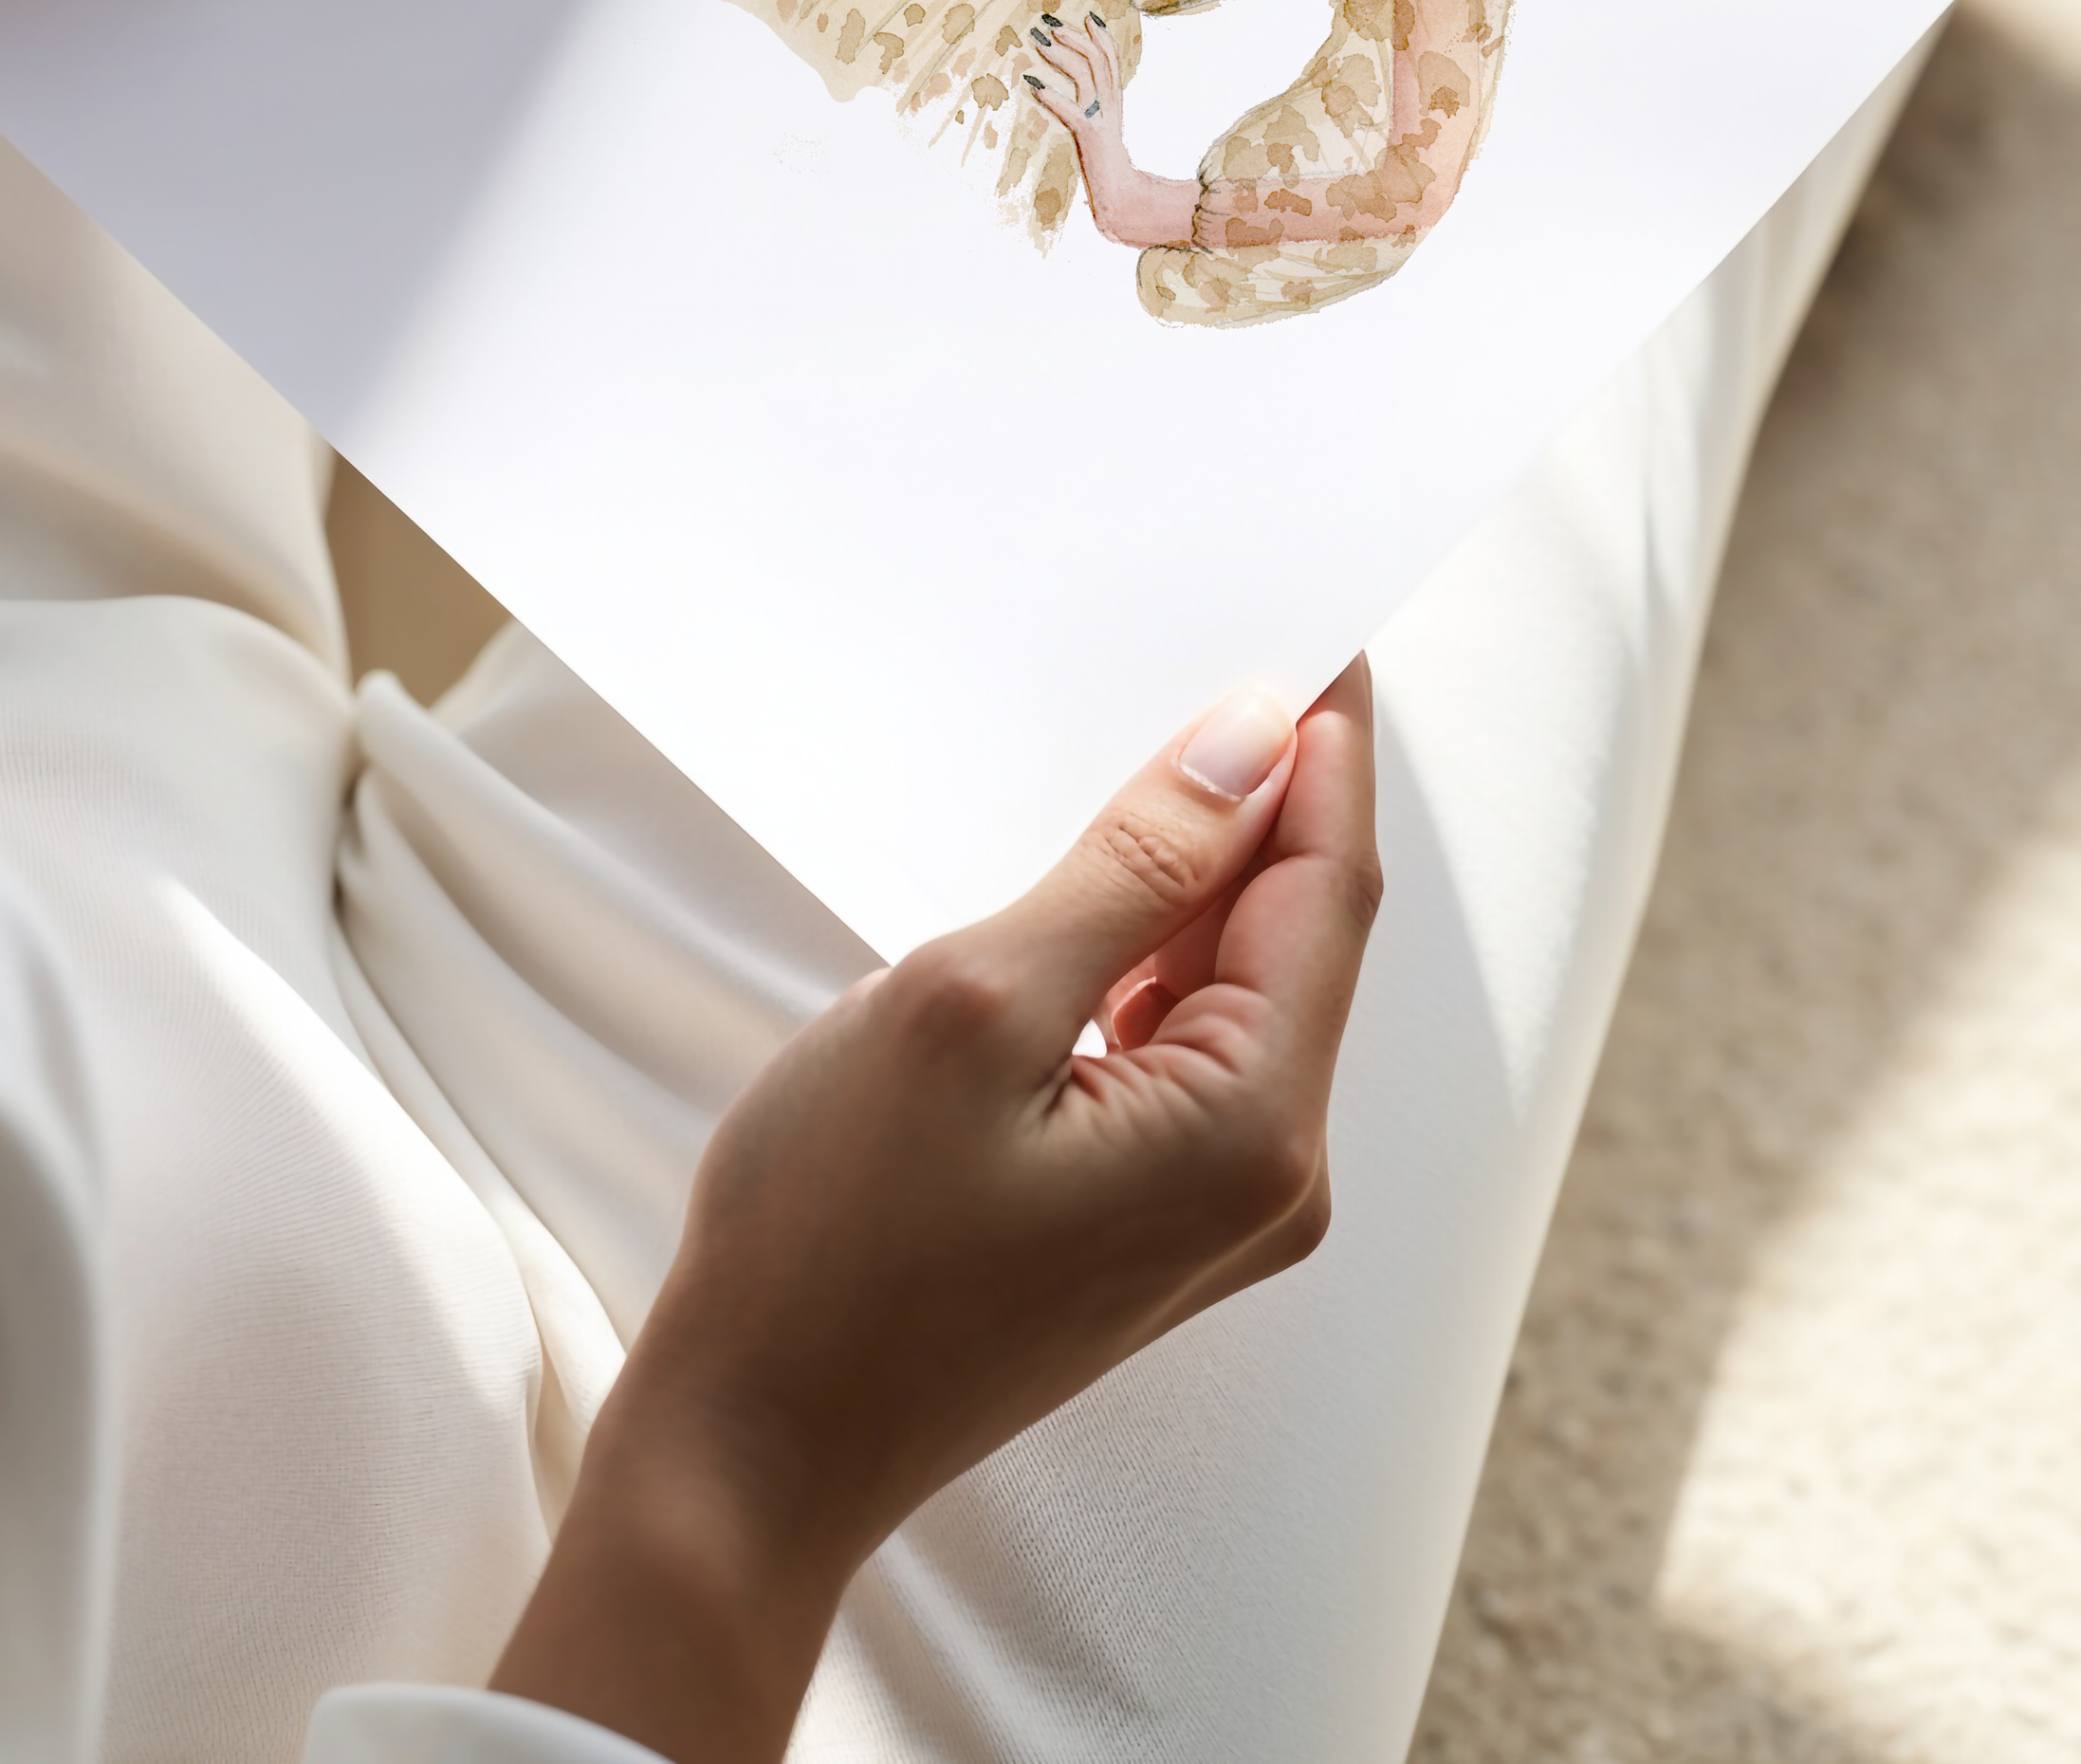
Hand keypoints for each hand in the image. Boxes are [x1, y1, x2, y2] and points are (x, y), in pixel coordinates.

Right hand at [493, 665, 1381, 1763]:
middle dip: (1271, 793)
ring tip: (1148, 748)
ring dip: (1206, 869)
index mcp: (1253, 1125)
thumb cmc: (831, 1241)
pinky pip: (1194, 1041)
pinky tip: (1104, 886)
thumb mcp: (976, 1002)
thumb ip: (1136, 866)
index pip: (1329, 883)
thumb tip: (1253, 742)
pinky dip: (1160, 950)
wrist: (752, 1453)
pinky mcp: (1157, 1217)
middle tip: (1221, 653)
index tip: (1316, 627)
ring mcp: (1219, 1209)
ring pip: (1245, 980)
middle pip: (1302, 929)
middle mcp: (1274, 1177)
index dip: (1326, 743)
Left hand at [1022, 6, 1197, 250]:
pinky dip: (1053, 97)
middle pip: (1097, 59)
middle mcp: (1110, 105)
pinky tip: (1033, 86)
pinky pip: (1072, 113)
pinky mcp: (1091, 138)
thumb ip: (1093, 113)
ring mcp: (1102, 120)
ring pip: (1086, 76)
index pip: (1111, 59)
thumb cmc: (1109, 169)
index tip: (1086, 16)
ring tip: (1037, 43)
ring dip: (1061, 55)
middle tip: (1047, 23)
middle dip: (1072, 37)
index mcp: (1114, 102)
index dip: (1099, 35)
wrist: (1124, 200)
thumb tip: (1080, 100)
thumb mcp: (1101, 133)